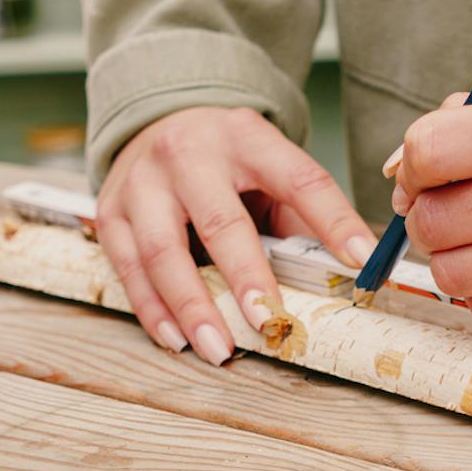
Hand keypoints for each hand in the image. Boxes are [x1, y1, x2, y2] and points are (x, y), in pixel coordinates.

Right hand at [97, 106, 374, 360]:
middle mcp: (189, 154)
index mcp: (246, 138)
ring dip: (191, 306)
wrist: (155, 122)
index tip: (361, 262)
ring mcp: (143, 182)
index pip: (299, 178)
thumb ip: (295, 213)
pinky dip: (152, 309)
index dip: (333, 221)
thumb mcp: (265, 166)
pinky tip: (175, 338)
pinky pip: (129, 268)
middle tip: (267, 322)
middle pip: (220, 221)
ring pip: (163, 251)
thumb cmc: (225, 161)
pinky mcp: (110, 210)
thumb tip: (339, 274)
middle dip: (245, 277)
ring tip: (217, 348)